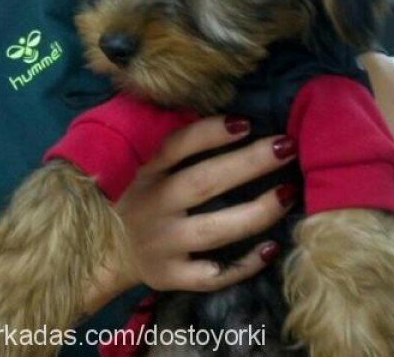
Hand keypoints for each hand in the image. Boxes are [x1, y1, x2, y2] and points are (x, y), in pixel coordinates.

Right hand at [87, 116, 297, 311]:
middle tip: (286, 147)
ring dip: (257, 212)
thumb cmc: (136, 199)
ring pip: (215, 229)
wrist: (104, 255)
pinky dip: (244, 265)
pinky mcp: (171, 277)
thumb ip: (172, 147)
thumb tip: (224, 117)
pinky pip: (213, 275)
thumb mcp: (141, 168)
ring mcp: (163, 244)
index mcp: (146, 173)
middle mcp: (154, 206)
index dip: (211, 133)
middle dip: (249, 163)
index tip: (246, 122)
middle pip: (205, 182)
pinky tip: (272, 247)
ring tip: (289, 193)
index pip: (177, 146)